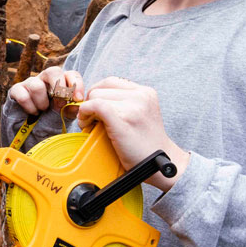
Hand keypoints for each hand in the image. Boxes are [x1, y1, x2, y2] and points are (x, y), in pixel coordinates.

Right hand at [7, 66, 84, 115]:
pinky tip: (33, 113)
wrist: (31, 129)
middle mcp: (46, 78)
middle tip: (60, 105)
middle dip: (59, 88)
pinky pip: (23, 96)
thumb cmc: (51, 118)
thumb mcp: (65, 115)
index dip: (76, 84)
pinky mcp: (16, 90)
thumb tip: (75, 102)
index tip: (78, 99)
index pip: (71, 74)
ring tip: (43, 110)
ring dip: (42, 102)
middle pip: (53, 71)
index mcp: (61, 81)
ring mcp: (30, 82)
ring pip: (37, 86)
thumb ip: (72, 109)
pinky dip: (30, 108)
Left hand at [77, 77, 189, 191]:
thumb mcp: (141, 115)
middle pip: (100, 88)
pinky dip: (85, 113)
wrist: (160, 165)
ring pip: (95, 96)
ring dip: (86, 110)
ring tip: (91, 125)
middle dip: (90, 102)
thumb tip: (93, 98)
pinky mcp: (123, 119)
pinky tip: (87, 125)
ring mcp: (134, 106)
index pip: (110, 81)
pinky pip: (95, 105)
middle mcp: (141, 96)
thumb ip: (124, 103)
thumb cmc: (145, 145)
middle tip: (91, 120)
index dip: (97, 94)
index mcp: (146, 92)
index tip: (95, 110)